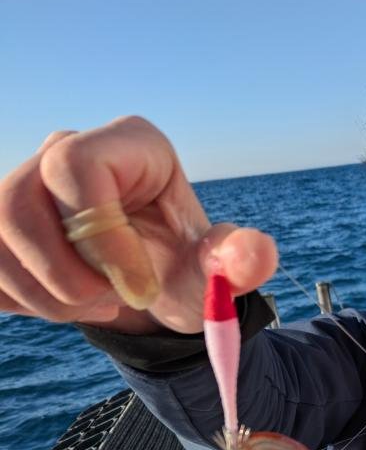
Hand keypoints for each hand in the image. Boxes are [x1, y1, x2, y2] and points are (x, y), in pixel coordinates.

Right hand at [0, 117, 276, 333]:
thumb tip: (257, 255)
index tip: (136, 288)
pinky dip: (22, 301)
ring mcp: (21, 184)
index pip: (77, 166)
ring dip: (45, 297)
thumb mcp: (212, 273)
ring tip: (94, 304)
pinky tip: (61, 302)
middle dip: (66, 278)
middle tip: (112, 303)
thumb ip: (236, 261)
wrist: (148, 289)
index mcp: (128, 145)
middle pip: (18, 206)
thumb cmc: (181, 270)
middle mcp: (63, 150)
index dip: (101, 238)